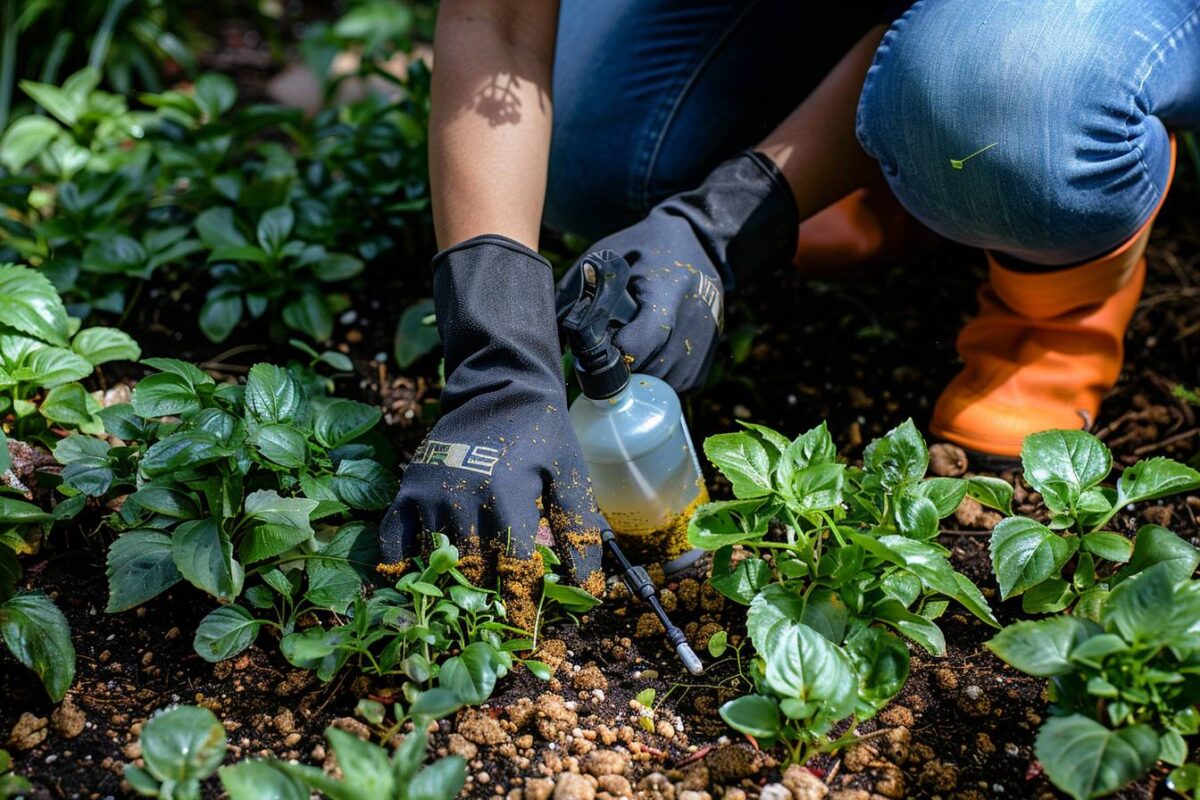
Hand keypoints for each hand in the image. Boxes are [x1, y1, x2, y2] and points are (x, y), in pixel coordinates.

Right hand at [380, 236, 605, 627]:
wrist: (498, 386)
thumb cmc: (543, 434)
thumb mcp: (571, 474)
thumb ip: (579, 529)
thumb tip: (589, 590)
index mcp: (507, 494)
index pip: (513, 567)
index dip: (521, 604)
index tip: (527, 633)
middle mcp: (462, 497)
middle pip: (473, 571)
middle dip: (487, 603)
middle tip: (496, 631)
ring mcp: (428, 494)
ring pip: (435, 561)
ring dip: (449, 590)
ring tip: (460, 618)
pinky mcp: (407, 490)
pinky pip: (392, 540)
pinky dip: (399, 567)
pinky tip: (413, 587)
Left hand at [557, 151, 797, 392]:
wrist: (699, 240)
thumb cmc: (644, 246)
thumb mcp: (607, 255)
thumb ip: (578, 292)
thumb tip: (556, 338)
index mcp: (667, 291)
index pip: (640, 342)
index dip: (613, 355)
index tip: (598, 351)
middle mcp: (693, 320)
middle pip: (650, 368)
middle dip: (621, 371)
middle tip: (605, 359)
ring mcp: (706, 340)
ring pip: (664, 383)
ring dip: (640, 379)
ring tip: (626, 356)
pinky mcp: (710, 353)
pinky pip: (679, 385)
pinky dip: (659, 380)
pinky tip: (648, 358)